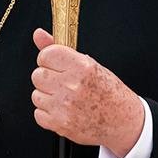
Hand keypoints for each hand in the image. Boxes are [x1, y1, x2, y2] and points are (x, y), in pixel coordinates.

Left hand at [30, 29, 143, 156]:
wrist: (122, 120)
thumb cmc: (107, 90)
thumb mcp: (89, 64)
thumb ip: (59, 49)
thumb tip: (38, 34)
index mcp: (82, 67)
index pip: (46, 55)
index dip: (48, 59)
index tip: (55, 63)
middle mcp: (72, 86)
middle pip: (37, 75)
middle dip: (47, 78)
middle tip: (61, 82)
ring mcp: (65, 106)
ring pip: (36, 95)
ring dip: (47, 96)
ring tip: (64, 97)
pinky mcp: (60, 124)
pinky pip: (38, 114)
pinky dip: (48, 113)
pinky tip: (63, 110)